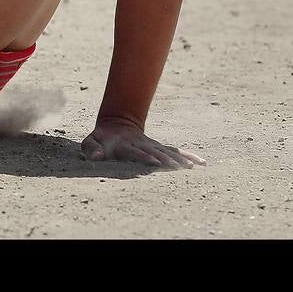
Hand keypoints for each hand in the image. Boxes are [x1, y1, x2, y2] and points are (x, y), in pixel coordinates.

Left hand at [81, 118, 205, 169]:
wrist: (116, 123)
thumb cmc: (101, 138)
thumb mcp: (91, 142)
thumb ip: (92, 148)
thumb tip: (97, 157)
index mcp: (126, 146)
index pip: (136, 152)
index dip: (144, 157)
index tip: (154, 162)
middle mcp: (142, 145)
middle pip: (156, 153)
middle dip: (167, 160)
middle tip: (179, 168)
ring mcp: (152, 146)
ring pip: (168, 152)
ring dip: (180, 159)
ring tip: (193, 167)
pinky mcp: (159, 148)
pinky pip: (175, 152)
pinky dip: (188, 156)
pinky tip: (201, 163)